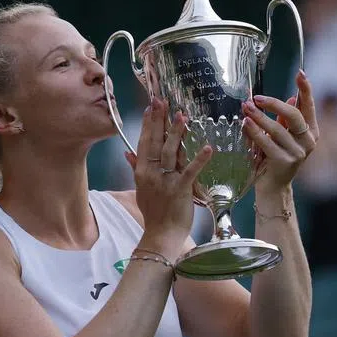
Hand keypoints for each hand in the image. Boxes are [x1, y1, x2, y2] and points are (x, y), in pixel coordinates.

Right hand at [125, 98, 213, 257]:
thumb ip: (135, 169)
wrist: (161, 234)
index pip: (144, 143)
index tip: (152, 107)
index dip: (148, 124)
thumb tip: (127, 153)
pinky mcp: (180, 189)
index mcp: (142, 172)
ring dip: (176, 133)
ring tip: (182, 116)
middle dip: (159, 121)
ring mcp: (165, 181)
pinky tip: (208, 147)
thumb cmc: (154, 212)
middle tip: (162, 102)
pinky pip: (190, 171)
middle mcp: (151, 174)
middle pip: (155, 143)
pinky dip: (199, 159)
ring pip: (170, 152)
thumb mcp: (140, 189)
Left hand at [243, 69, 318, 193]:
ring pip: (278, 129)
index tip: (300, 73)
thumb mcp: (283, 136)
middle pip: (294, 115)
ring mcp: (298, 153)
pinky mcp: (284, 162)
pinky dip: (255, 132)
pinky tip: (245, 124)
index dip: (306, 89)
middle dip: (274, 104)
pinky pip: (267, 143)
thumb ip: (285, 119)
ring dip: (259, 117)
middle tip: (256, 98)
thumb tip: (290, 97)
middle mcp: (309, 141)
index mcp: (312, 131)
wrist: (273, 187)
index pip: (309, 106)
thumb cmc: (275, 157)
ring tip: (245, 108)